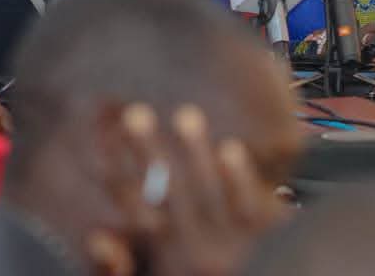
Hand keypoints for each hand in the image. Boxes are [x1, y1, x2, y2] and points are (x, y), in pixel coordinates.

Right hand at [88, 103, 283, 275]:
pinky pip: (251, 206)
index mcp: (167, 258)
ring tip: (184, 116)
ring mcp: (234, 246)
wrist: (273, 273)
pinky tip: (231, 149)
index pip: (133, 211)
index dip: (115, 174)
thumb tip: (100, 242)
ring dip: (195, 153)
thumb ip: (124, 262)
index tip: (107, 133)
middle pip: (166, 195)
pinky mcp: (270, 235)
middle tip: (135, 114)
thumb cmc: (204, 267)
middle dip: (148, 152)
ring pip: (208, 195)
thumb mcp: (161, 271)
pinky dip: (240, 177)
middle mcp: (196, 254)